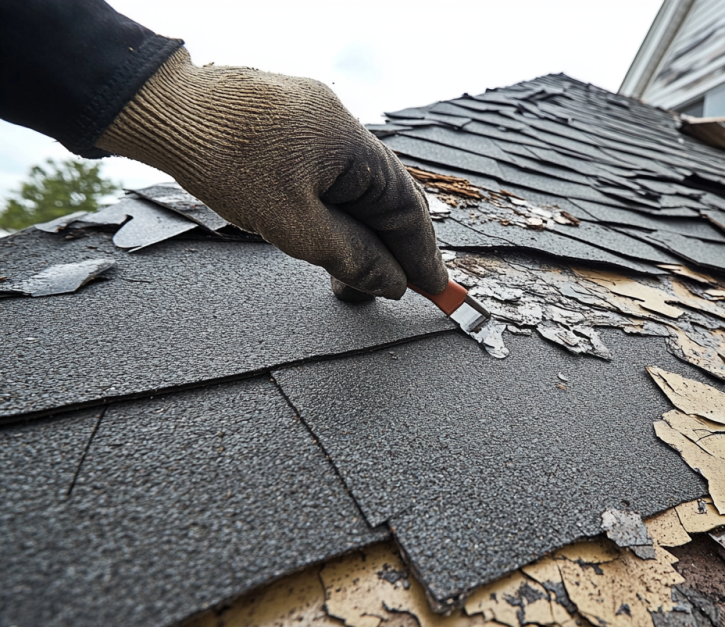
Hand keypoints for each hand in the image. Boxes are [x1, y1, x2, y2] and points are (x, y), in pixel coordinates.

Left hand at [96, 48, 446, 299]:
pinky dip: (336, 212)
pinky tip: (328, 237)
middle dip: (391, 250)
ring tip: (353, 277)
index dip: (422, 254)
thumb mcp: (292, 224)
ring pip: (355, 191)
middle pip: (385, 200)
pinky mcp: (291, 129)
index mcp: (354, 144)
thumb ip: (350, 257)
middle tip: (397, 290)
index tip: (435, 288)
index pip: (407, 209)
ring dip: (359, 235)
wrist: (162, 110)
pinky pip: (330, 177)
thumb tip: (390, 282)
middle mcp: (343, 128)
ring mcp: (317, 125)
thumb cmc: (220, 155)